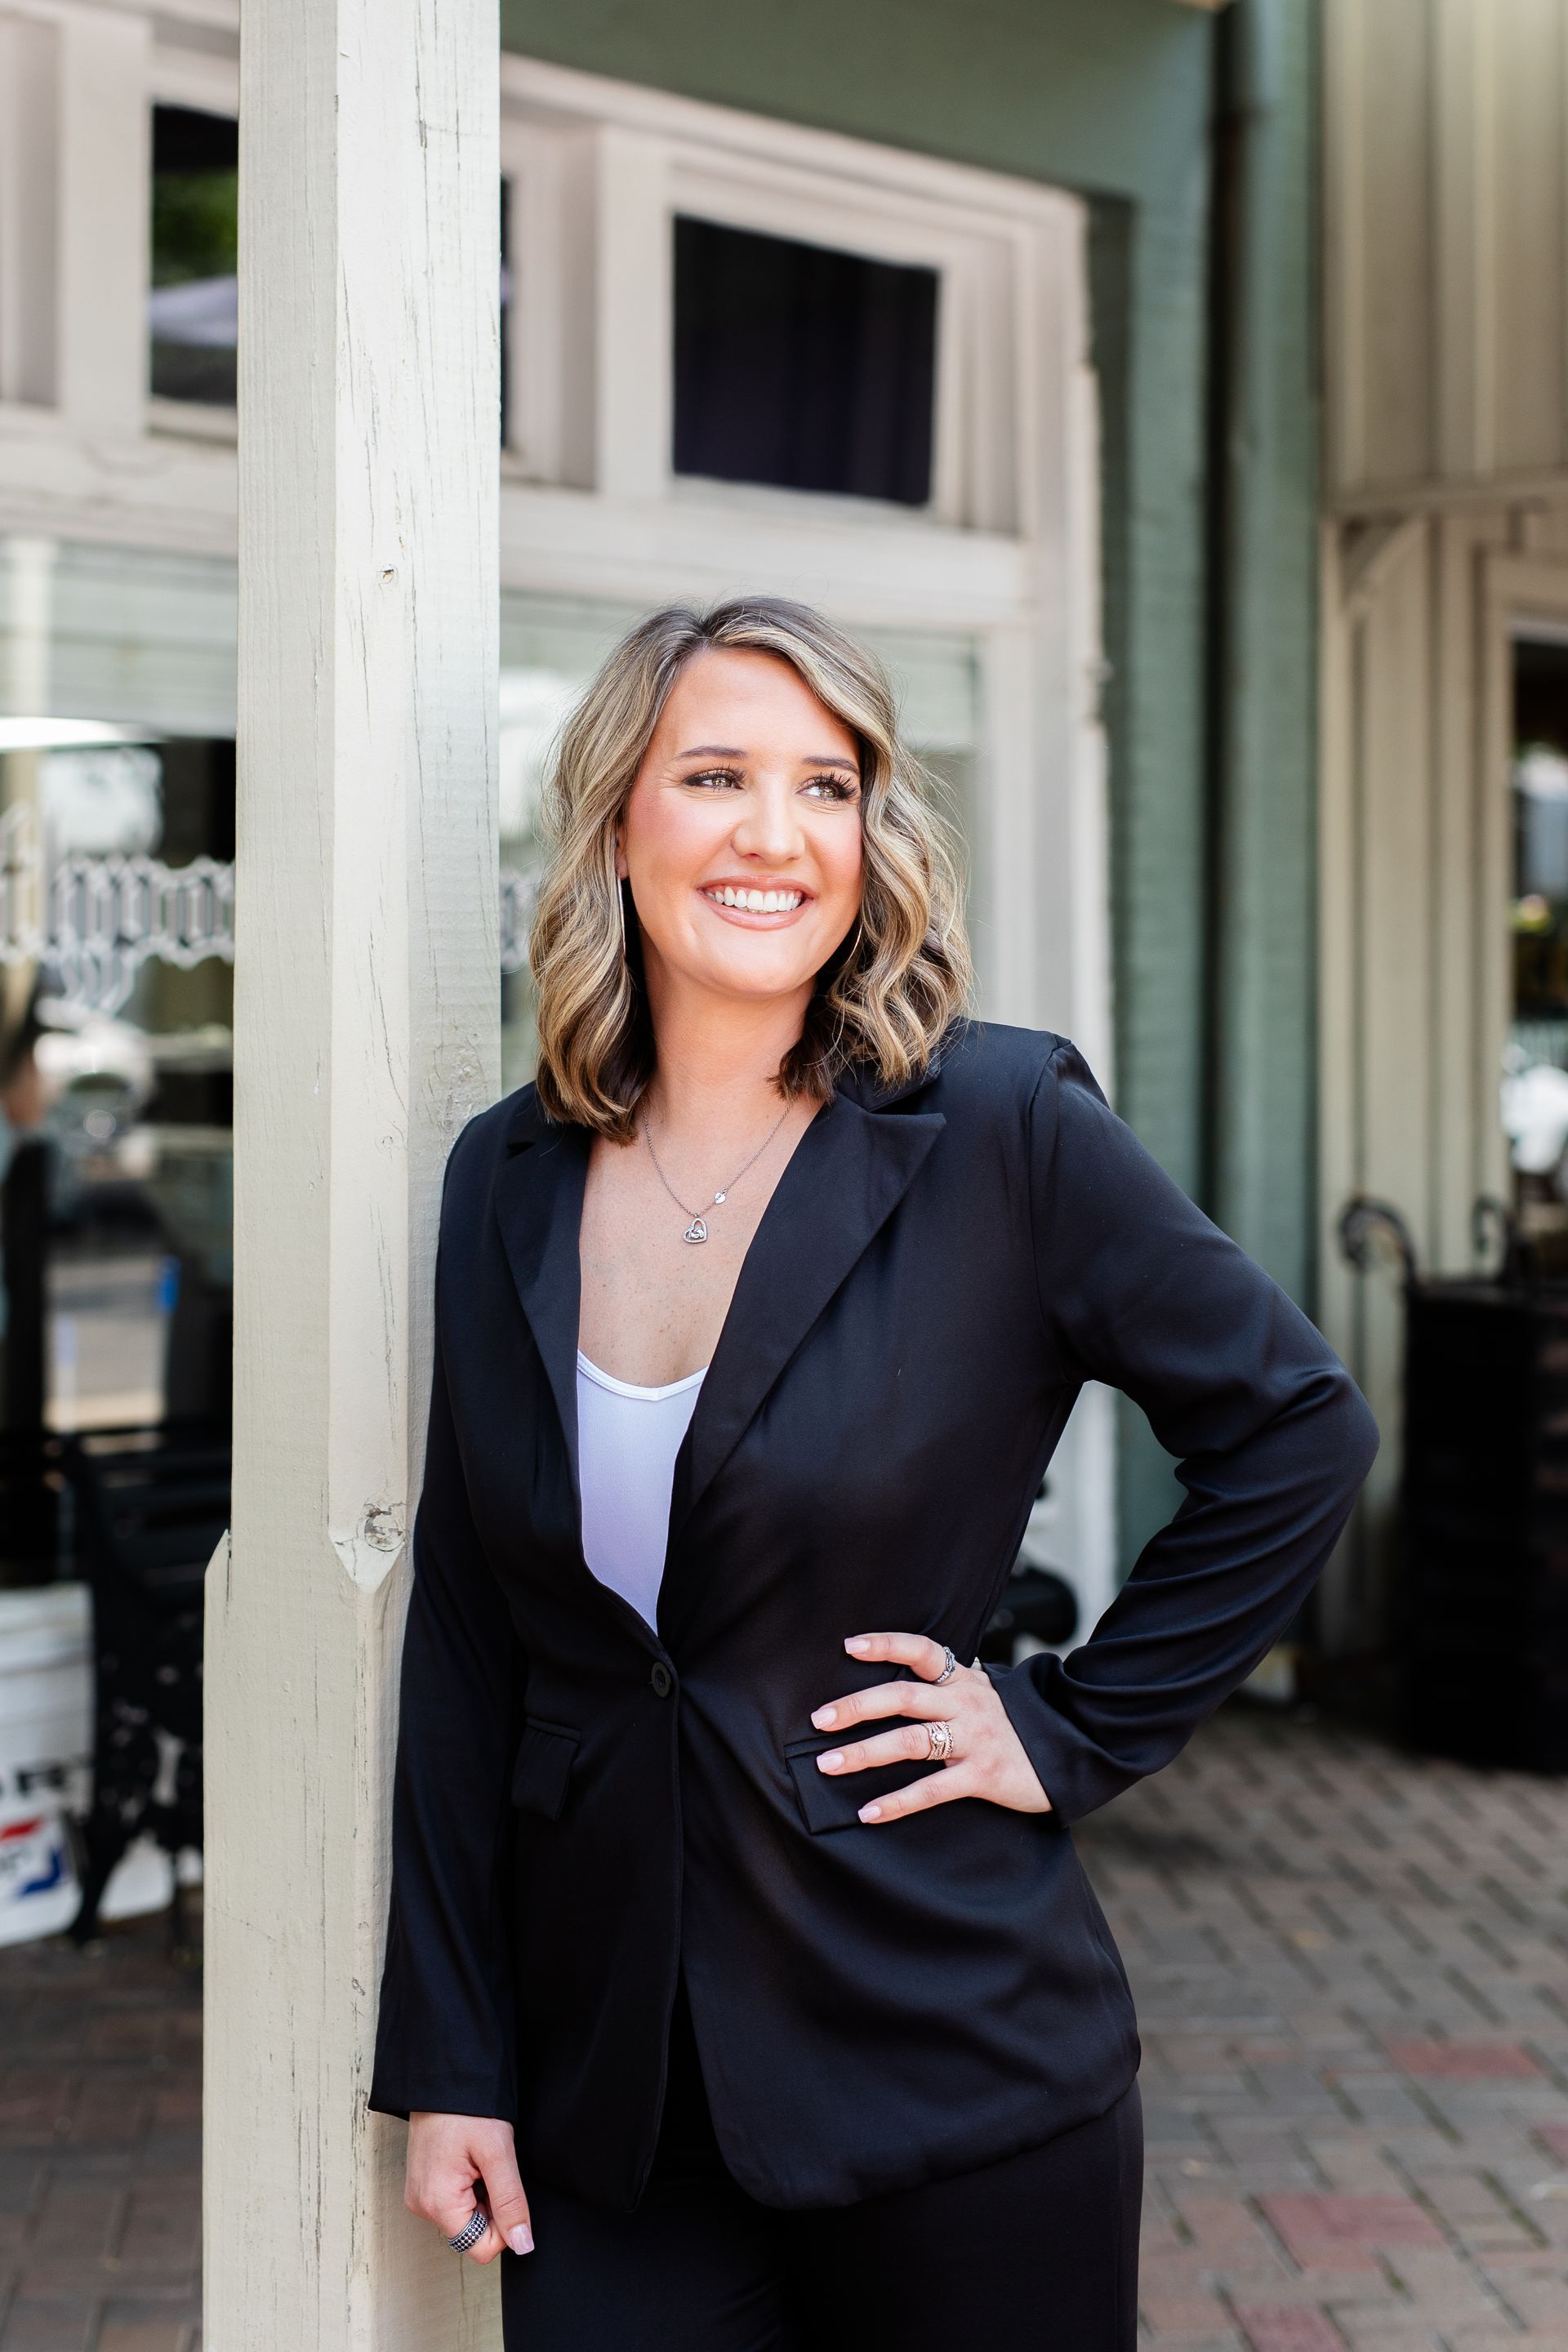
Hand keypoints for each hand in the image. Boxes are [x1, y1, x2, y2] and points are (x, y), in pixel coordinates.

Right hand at [405, 2112, 533, 2263]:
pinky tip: (469, 2158)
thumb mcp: (498, 2153)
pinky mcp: (423, 2184)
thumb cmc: (467, 2108)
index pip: (481, 2248)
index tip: (505, 2187)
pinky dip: (469, 2185)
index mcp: (437, 2204)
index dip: (503, 2225)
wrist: (443, 2076)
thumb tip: (522, 2244)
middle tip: (490, 2167)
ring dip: (481, 2194)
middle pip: (472, 2233)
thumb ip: (510, 2201)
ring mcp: (420, 2195)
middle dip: (491, 2206)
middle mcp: (422, 2206)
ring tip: (478, 2158)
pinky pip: (454, 2201)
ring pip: (465, 2217)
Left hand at [811, 1630, 1052, 1823]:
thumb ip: (949, 1687)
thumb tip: (899, 1678)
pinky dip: (897, 1802)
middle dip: (856, 1706)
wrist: (1070, 1753)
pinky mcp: (983, 1775)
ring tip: (828, 1764)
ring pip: (910, 1741)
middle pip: (904, 1696)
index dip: (886, 1645)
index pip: (923, 1651)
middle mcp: (967, 1703)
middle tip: (818, 1719)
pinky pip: (932, 1789)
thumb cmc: (1017, 1726)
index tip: (848, 1646)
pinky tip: (868, 1813)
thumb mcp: (986, 1695)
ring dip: (864, 1753)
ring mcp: (975, 1739)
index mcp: (965, 1680)